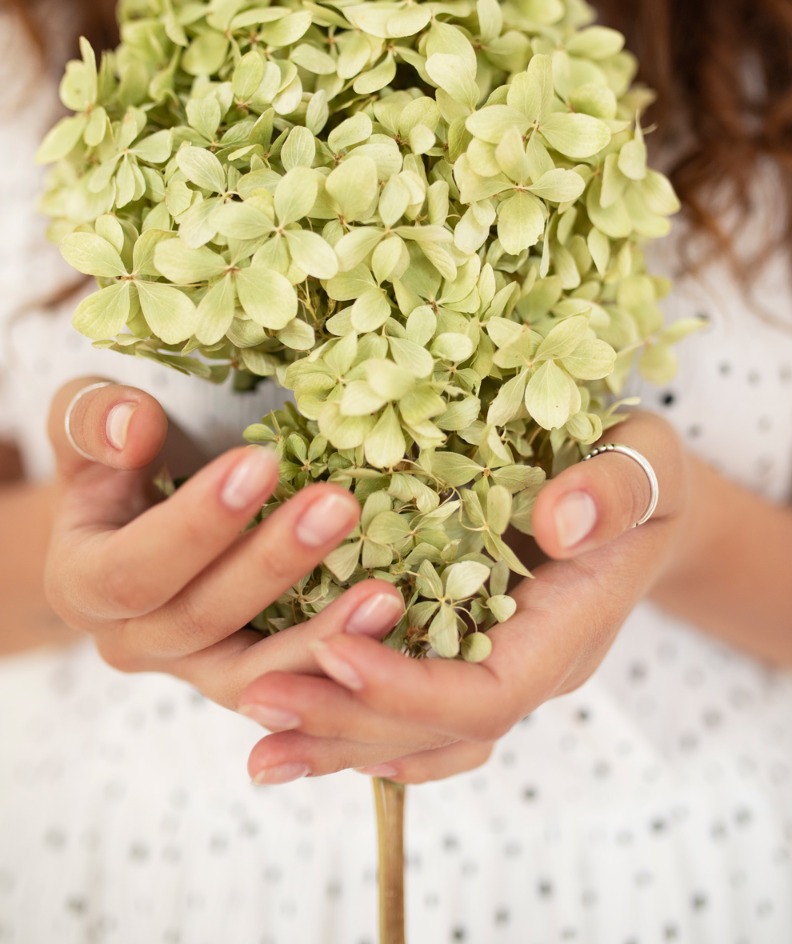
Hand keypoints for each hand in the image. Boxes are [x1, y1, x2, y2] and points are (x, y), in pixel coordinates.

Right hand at [44, 377, 405, 726]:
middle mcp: (131, 641)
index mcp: (82, 584)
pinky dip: (342, 662)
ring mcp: (191, 667)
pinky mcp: (247, 677)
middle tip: (338, 506)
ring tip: (385, 595)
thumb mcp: (81, 422)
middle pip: (202, 617)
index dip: (196, 524)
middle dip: (273, 563)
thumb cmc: (110, 459)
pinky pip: (294, 688)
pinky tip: (392, 627)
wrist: (122, 522)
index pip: (134, 567)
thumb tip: (132, 424)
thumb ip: (93, 420)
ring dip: (322, 637)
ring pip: (254, 674)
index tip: (258, 463)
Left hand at [238, 411, 691, 784]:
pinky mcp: (471, 647)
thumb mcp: (646, 462)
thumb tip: (560, 521)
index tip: (329, 650)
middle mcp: (532, 664)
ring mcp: (502, 663)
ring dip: (341, 740)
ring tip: (260, 747)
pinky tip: (306, 734)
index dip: (409, 684)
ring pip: (422, 734)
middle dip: (349, 720)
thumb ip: (613, 492)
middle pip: (440, 728)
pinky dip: (363, 727)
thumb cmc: (645, 470)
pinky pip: (420, 713)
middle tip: (257, 703)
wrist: (646, 495)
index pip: (489, 691)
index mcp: (569, 628)